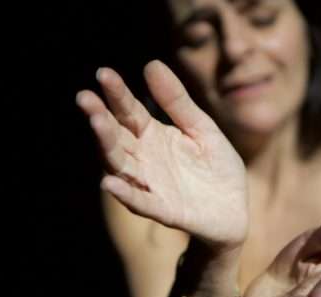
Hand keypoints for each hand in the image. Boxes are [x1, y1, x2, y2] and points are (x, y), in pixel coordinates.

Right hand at [76, 60, 247, 247]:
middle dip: (101, 118)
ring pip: (122, 166)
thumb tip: (151, 63)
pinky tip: (110, 182)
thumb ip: (178, 103)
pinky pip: (142, 202)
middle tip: (85, 98)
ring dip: (107, 147)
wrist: (235, 208)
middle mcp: (146, 159)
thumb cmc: (217, 167)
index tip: (104, 74)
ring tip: (97, 123)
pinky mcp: (165, 209)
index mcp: (154, 137)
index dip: (117, 94)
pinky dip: (127, 194)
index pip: (129, 112)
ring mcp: (152, 185)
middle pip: (117, 138)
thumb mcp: (202, 129)